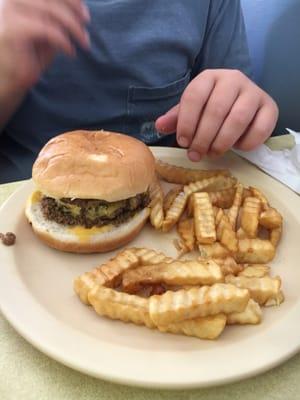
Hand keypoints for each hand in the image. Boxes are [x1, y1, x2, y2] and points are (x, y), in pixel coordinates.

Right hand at [0, 0, 89, 89]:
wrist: (11, 79)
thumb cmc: (31, 53)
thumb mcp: (49, 27)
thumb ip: (59, 12)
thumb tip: (80, 0)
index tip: (85, 13)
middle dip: (74, 9)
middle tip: (87, 24)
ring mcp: (8, 11)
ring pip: (50, 10)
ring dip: (73, 26)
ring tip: (84, 42)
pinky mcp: (12, 29)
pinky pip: (47, 30)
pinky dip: (64, 41)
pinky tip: (70, 52)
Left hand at [155, 69, 278, 160]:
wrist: (244, 103)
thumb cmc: (212, 107)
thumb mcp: (192, 111)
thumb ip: (177, 118)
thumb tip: (159, 125)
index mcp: (209, 77)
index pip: (194, 96)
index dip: (186, 122)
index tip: (183, 142)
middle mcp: (233, 79)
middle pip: (215, 110)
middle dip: (202, 138)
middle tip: (196, 155)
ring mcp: (254, 92)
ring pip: (237, 120)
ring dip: (221, 143)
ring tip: (213, 153)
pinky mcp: (270, 107)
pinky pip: (259, 129)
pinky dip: (245, 144)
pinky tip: (237, 148)